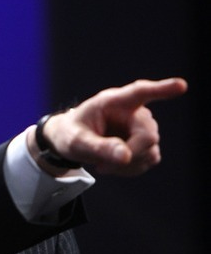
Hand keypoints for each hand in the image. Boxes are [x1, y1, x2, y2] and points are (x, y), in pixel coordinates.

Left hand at [30, 77, 187, 175]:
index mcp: (113, 101)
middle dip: (128, 155)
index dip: (162, 89)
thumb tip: (126, 157)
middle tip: (101, 167)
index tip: (181, 85)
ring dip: (127, 164)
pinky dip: (131, 168)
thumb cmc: (72, 134)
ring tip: (103, 163)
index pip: (140, 92)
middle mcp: (134, 111)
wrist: (73, 140)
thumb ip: (99, 147)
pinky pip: (149, 160)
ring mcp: (143, 127)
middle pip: (148, 136)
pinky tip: (114, 165)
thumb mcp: (76, 142)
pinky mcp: (146, 143)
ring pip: (150, 151)